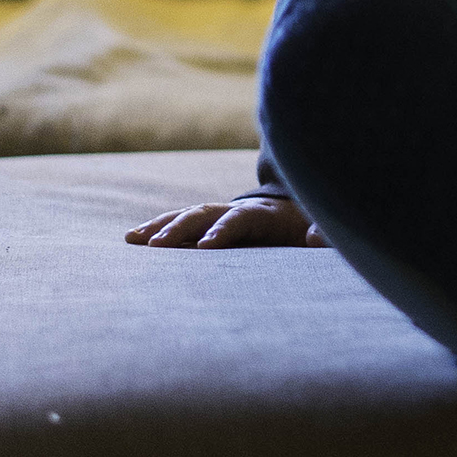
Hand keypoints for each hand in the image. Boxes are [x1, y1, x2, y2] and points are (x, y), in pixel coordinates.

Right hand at [125, 196, 326, 248]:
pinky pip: (182, 221)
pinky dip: (159, 226)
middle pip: (206, 213)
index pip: (241, 219)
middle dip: (181, 227)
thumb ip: (323, 234)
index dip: (224, 231)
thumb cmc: (310, 228)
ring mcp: (222, 213)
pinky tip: (135, 238)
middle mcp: (238, 209)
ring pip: (188, 214)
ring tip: (133, 239)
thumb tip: (314, 237)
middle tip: (157, 247)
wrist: (303, 213)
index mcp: (266, 215)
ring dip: (161, 225)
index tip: (206, 247)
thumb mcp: (322, 230)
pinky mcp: (211, 221)